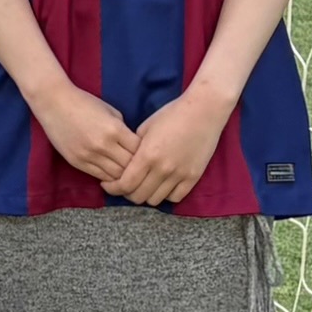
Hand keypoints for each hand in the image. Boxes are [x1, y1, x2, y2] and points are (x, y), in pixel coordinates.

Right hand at [31, 80, 137, 185]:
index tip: (145, 153)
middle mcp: (103, 145)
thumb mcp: (111, 111)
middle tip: (139, 167)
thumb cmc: (84, 103)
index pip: (139, 151)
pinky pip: (99, 176)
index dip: (145, 154)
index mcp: (115, 129)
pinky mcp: (77, 162)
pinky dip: (108, 177)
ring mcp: (89, 155)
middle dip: (136, 167)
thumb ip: (123, 129)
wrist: (54, 102)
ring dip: (123, 175)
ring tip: (126, 173)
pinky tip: (111, 172)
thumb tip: (132, 146)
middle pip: (129, 166)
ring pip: (115, 176)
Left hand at [109, 86, 234, 209]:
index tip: (108, 185)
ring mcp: (180, 175)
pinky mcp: (194, 177)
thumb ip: (134, 149)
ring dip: (146, 195)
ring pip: (155, 200)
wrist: (204, 111)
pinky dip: (165, 195)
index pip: (125, 184)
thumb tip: (124, 164)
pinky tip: (162, 186)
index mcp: (147, 155)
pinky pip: (175, 198)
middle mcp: (162, 168)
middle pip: (138, 196)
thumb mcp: (145, 128)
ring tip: (143, 186)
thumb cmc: (172, 114)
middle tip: (125, 186)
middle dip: (127, 193)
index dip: (113, 188)